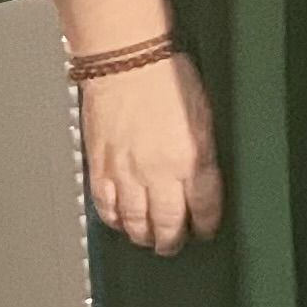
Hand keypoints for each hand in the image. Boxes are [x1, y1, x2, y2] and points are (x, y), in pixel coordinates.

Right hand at [84, 54, 223, 256]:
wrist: (126, 61)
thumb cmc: (167, 76)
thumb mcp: (204, 116)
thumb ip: (204, 151)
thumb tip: (206, 174)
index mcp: (191, 159)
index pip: (203, 206)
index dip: (206, 223)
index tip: (206, 229)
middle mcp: (158, 172)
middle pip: (167, 222)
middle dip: (172, 239)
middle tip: (174, 244)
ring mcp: (125, 173)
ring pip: (135, 220)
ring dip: (143, 234)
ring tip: (149, 239)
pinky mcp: (100, 167)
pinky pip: (105, 205)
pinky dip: (113, 219)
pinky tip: (120, 222)